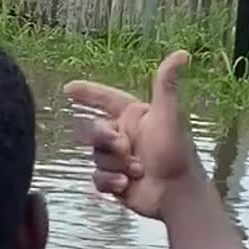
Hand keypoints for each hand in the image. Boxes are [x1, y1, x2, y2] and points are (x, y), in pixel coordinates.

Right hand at [62, 51, 203, 219]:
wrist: (177, 194)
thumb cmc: (176, 153)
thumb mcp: (168, 115)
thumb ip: (166, 84)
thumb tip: (181, 53)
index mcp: (134, 117)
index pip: (105, 98)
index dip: (86, 92)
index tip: (67, 89)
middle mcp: (124, 134)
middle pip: (94, 129)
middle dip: (106, 140)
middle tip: (124, 147)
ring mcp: (118, 158)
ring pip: (96, 155)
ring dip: (114, 164)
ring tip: (137, 171)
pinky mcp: (114, 180)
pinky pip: (97, 177)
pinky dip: (109, 181)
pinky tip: (125, 185)